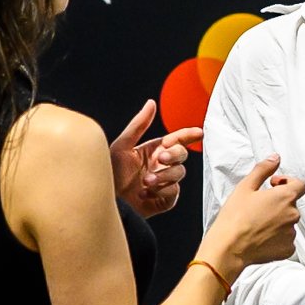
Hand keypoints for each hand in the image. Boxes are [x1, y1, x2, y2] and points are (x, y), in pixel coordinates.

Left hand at [111, 100, 202, 217]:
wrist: (106, 201)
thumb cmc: (109, 174)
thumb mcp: (122, 146)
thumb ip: (139, 125)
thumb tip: (151, 103)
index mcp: (153, 151)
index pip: (176, 140)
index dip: (188, 135)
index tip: (198, 132)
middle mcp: (160, 166)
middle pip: (181, 154)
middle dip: (174, 155)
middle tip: (161, 159)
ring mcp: (163, 183)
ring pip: (178, 173)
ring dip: (163, 176)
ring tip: (145, 182)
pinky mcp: (164, 200)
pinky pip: (173, 192)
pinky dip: (161, 192)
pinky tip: (144, 194)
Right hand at [204, 155, 304, 273]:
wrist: (229, 247)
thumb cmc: (234, 217)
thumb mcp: (245, 186)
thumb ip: (263, 170)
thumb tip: (275, 158)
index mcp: (285, 196)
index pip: (300, 185)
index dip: (287, 182)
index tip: (273, 185)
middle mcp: (293, 214)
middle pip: (292, 204)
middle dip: (279, 203)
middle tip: (259, 206)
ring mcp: (291, 233)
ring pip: (288, 222)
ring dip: (278, 220)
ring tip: (258, 223)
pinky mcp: (287, 249)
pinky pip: (287, 240)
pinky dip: (278, 238)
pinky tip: (262, 237)